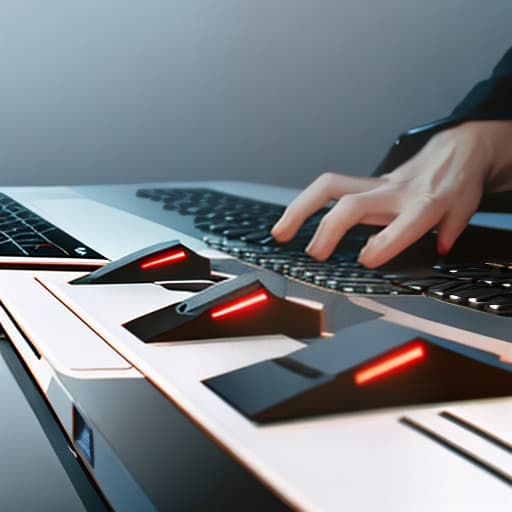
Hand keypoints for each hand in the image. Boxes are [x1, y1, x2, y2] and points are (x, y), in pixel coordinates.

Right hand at [272, 121, 511, 267]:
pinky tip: (292, 220)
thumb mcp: (466, 210)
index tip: (364, 261)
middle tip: (313, 255)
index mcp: (423, 204)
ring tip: (281, 232)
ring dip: (300, 210)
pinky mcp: (364, 182)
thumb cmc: (457, 184)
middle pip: (351, 205)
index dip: (383, 245)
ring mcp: (374, 185)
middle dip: (327, 231)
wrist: (454, 151)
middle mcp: (393, 193)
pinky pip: (328, 188)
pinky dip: (305, 203)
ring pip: (329, 188)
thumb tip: (437, 251)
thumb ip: (451, 231)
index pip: (402, 225)